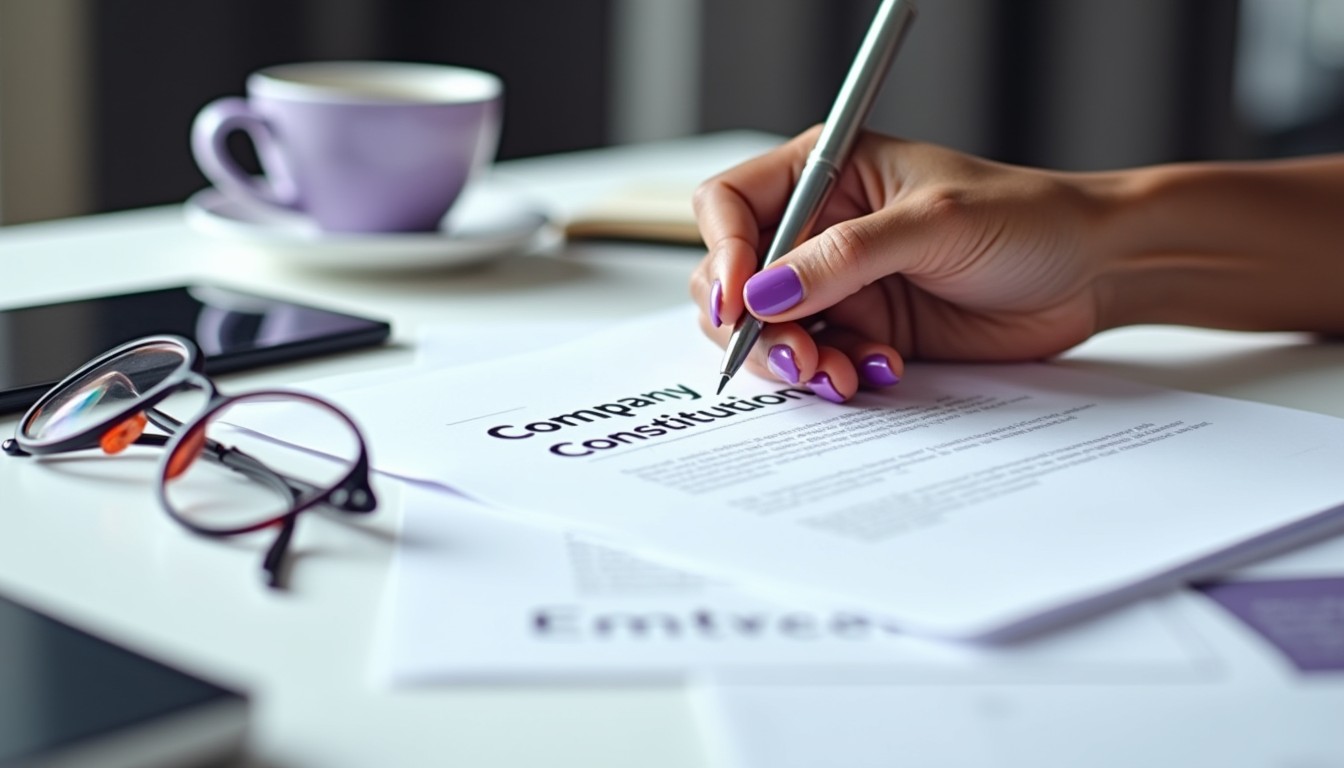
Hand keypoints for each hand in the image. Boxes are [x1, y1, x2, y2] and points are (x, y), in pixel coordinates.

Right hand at [690, 127, 1119, 401]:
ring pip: (768, 329)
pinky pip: (817, 360)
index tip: (737, 301)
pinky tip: (878, 371)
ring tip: (838, 374)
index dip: (721, 253)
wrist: (1091, 272)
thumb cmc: (1027, 218)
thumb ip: (845, 257)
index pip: (730, 206)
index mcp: (826, 173)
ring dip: (792, 359)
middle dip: (752, 324)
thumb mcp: (934, 224)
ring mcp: (839, 284)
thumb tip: (764, 292)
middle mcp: (821, 228)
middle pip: (733, 278)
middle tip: (796, 354)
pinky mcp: (865, 330)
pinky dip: (834, 374)